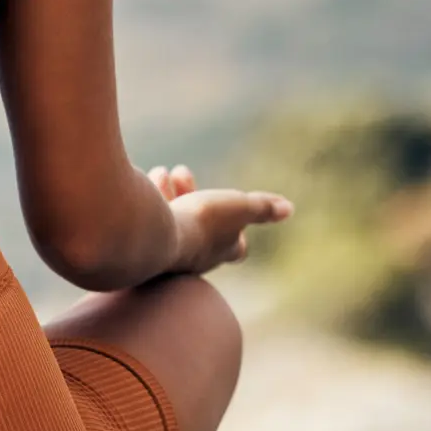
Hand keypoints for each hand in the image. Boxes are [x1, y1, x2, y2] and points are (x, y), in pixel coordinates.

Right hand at [149, 163, 290, 272]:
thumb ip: (262, 207)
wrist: (151, 236)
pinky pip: (148, 222)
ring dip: (170, 194)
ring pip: (173, 222)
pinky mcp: (142, 247)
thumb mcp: (238, 208)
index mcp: (221, 251)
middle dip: (194, 197)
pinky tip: (144, 183)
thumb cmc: (201, 223)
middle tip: (181, 172)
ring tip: (163, 172)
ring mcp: (167, 254)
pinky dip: (148, 201)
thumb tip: (288, 209)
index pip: (237, 248)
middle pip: (202, 230)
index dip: (239, 235)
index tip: (238, 218)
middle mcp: (195, 258)